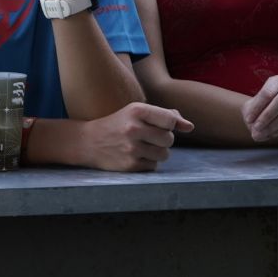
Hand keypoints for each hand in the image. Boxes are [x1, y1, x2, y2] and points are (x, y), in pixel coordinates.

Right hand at [73, 103, 193, 171]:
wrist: (88, 142)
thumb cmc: (118, 124)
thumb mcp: (136, 112)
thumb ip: (165, 115)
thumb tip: (190, 127)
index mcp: (136, 110)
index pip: (170, 120)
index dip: (169, 125)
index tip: (159, 125)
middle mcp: (133, 129)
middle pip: (169, 139)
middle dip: (163, 140)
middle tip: (148, 137)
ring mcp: (131, 148)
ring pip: (164, 154)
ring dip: (157, 152)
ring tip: (142, 147)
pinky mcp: (130, 165)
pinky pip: (154, 166)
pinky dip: (148, 162)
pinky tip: (134, 156)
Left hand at [239, 74, 277, 144]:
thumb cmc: (265, 102)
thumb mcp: (255, 102)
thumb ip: (252, 112)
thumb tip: (253, 129)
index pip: (267, 93)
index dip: (257, 107)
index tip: (248, 119)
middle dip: (266, 116)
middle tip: (255, 127)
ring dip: (271, 126)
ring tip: (259, 134)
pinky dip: (277, 132)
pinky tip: (267, 135)